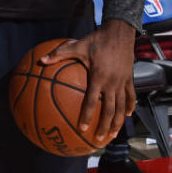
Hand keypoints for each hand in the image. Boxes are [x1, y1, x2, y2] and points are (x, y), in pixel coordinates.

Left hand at [39, 19, 135, 141]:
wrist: (119, 32)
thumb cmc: (96, 39)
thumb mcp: (76, 45)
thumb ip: (58, 54)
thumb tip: (41, 61)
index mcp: (98, 77)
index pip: (92, 101)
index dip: (87, 116)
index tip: (82, 128)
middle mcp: (112, 82)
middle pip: (110, 110)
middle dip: (104, 127)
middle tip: (98, 140)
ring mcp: (122, 82)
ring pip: (122, 107)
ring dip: (118, 123)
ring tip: (112, 135)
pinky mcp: (130, 79)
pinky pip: (131, 96)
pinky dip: (129, 107)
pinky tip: (127, 115)